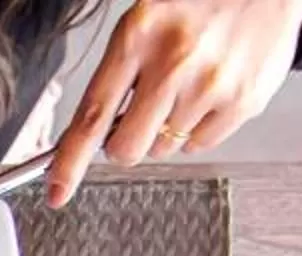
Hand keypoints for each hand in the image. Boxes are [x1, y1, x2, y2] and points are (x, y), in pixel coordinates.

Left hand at [46, 0, 301, 206]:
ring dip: (168, 128)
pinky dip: (199, 128)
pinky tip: (209, 92)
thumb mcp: (145, 19)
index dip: (70, 162)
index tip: (57, 191)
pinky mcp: (243, 101)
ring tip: (188, 85)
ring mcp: (210, 85)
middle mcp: (174, 63)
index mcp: (138, 37)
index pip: (91, 115)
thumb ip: (119, 72)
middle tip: (141, 115)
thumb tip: (94, 132)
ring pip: (165, 147)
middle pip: (127, 147)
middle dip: (125, 143)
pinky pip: (201, 144)